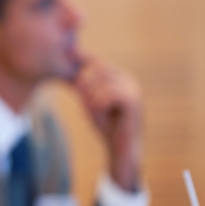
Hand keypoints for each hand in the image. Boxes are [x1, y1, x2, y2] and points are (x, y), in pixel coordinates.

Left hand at [73, 56, 142, 190]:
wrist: (121, 149)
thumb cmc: (107, 125)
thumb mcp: (90, 101)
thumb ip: (83, 82)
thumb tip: (71, 57)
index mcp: (119, 76)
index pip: (95, 62)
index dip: (82, 74)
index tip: (78, 92)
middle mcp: (128, 78)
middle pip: (96, 68)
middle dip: (85, 86)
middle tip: (87, 107)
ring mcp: (132, 88)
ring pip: (100, 81)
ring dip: (91, 99)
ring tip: (95, 114)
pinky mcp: (133, 100)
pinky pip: (107, 94)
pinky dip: (99, 107)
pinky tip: (101, 118)